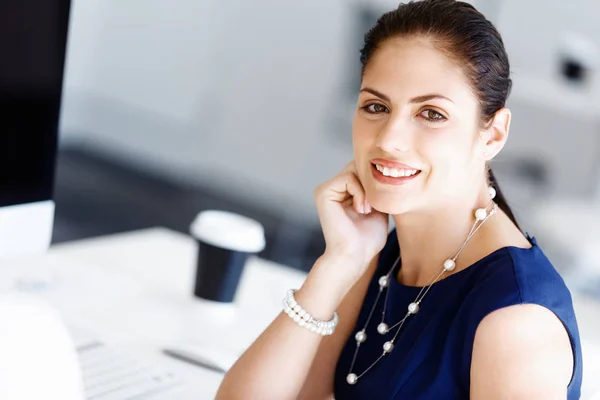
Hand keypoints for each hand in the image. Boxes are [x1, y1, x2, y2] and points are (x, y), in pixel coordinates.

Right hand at [313, 160, 388, 278]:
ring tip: (367, 209)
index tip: (380, 202)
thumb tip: (386, 168)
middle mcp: (333, 188)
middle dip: (372, 183)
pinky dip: (360, 193)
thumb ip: (377, 189)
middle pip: (358, 165)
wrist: (354, 256)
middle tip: (375, 206)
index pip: (363, 170)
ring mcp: (326, 189)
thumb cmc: (367, 239)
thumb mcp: (378, 208)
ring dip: (368, 190)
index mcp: (343, 192)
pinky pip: (348, 177)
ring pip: (355, 170)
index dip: (376, 179)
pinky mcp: (323, 192)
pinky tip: (361, 209)